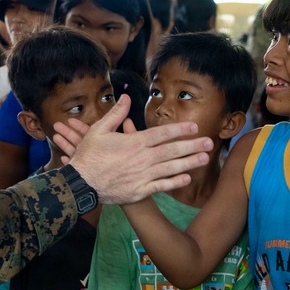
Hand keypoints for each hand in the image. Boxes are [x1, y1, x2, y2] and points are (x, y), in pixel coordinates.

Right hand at [53, 95, 212, 203]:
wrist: (80, 184)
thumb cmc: (88, 156)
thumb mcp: (98, 130)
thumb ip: (116, 114)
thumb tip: (126, 97)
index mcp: (134, 142)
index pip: (162, 134)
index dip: (180, 130)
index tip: (194, 127)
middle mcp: (142, 159)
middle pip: (172, 150)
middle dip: (192, 145)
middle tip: (209, 142)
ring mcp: (142, 176)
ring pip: (170, 168)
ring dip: (189, 163)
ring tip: (205, 159)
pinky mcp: (139, 191)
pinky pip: (161, 186)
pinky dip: (175, 182)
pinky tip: (187, 178)